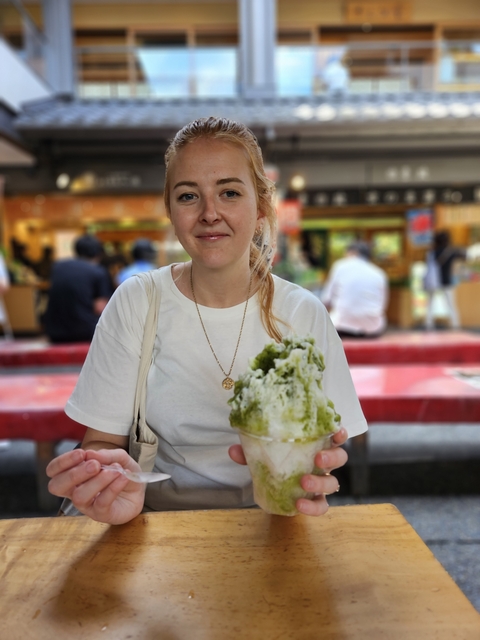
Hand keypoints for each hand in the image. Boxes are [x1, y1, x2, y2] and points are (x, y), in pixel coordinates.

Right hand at [46, 448, 145, 524]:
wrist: (139, 490)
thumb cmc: (122, 472)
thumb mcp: (118, 457)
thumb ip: (106, 454)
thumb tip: (90, 453)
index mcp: (73, 475)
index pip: (54, 470)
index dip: (63, 462)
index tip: (81, 453)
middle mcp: (75, 491)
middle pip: (57, 486)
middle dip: (74, 474)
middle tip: (94, 465)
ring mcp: (87, 505)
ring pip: (79, 496)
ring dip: (97, 481)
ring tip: (114, 471)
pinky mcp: (101, 514)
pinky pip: (101, 503)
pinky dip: (113, 488)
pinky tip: (123, 478)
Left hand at [228, 427, 348, 516]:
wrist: (272, 488)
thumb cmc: (275, 463)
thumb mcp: (263, 454)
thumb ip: (250, 452)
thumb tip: (234, 450)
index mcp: (316, 445)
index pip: (334, 436)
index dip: (340, 433)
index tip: (337, 431)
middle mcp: (323, 463)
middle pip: (340, 458)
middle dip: (332, 457)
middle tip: (318, 459)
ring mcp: (322, 482)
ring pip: (334, 483)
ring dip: (321, 482)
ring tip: (304, 482)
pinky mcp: (316, 501)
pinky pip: (322, 506)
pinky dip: (312, 507)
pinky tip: (299, 505)